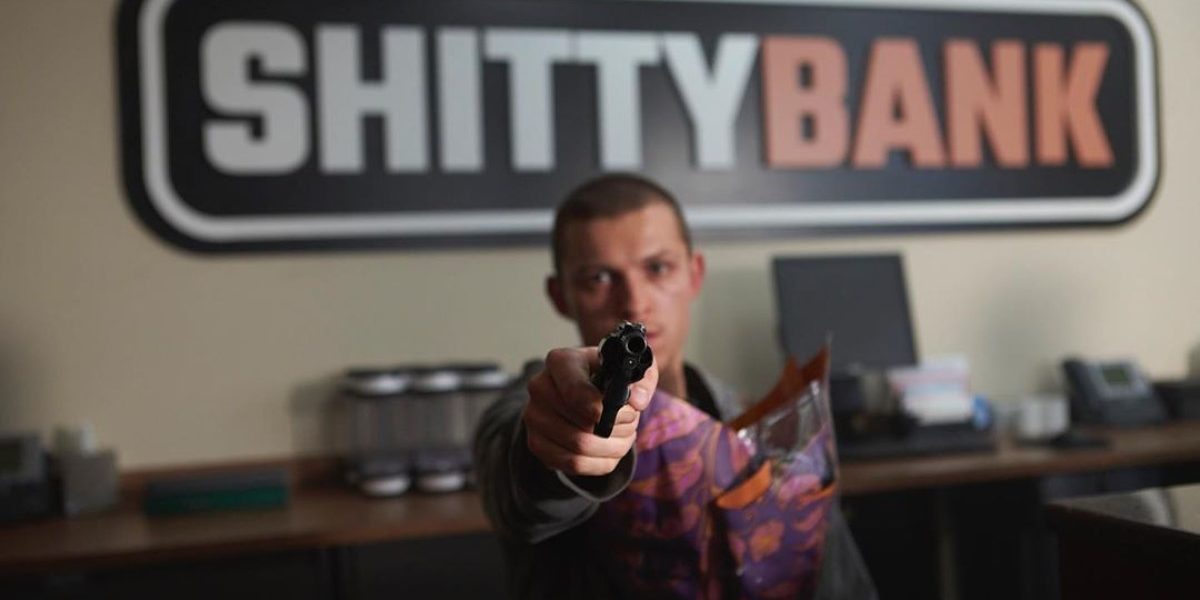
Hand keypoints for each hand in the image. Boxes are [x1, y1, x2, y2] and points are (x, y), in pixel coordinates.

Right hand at [522, 347, 657, 476]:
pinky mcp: (536, 443)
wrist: (584, 390)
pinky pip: (572, 465)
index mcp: (561, 362)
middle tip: (632, 423)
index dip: (603, 409)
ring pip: (578, 449)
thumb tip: (638, 400)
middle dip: (617, 429)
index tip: (627, 413)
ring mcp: (534, 417)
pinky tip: (611, 449)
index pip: (576, 391)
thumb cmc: (606, 375)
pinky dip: (600, 462)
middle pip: (581, 426)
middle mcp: (540, 387)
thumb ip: (641, 380)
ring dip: (612, 448)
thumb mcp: (630, 368)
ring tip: (625, 436)